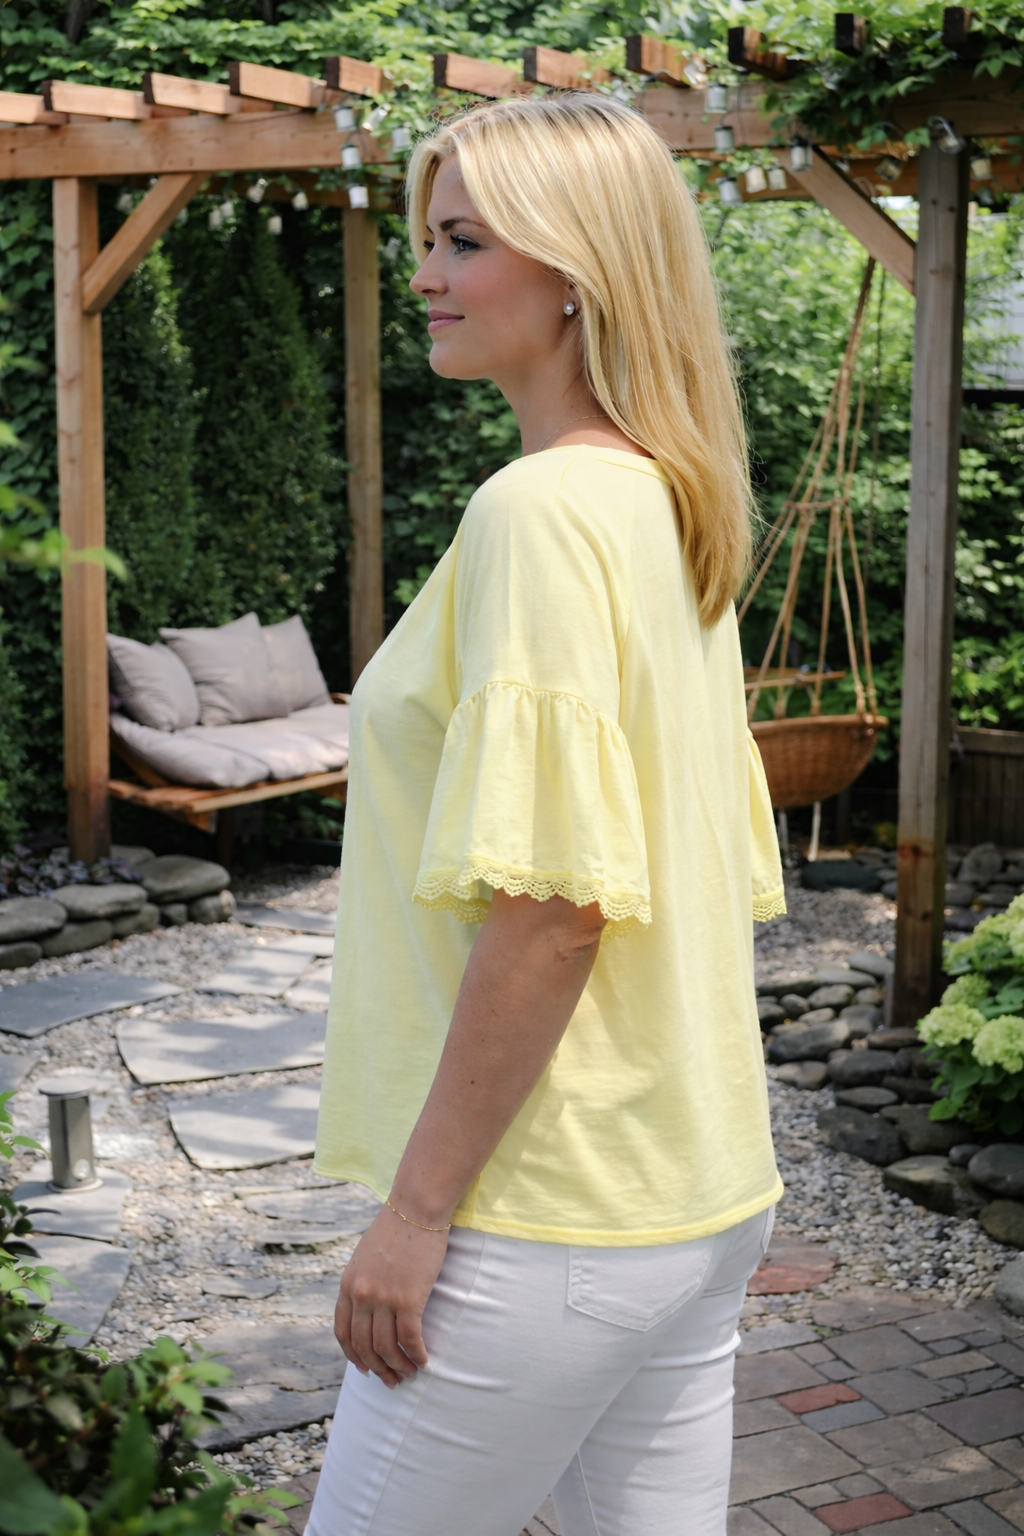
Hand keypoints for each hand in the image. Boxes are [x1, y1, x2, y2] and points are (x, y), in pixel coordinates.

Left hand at [334, 1207, 449, 1388]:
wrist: (416, 1208)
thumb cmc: (397, 1227)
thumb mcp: (366, 1255)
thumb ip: (362, 1281)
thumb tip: (369, 1307)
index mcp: (348, 1284)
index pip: (343, 1333)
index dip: (353, 1356)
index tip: (365, 1368)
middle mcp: (361, 1295)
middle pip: (364, 1346)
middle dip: (378, 1368)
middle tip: (392, 1380)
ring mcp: (383, 1299)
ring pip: (387, 1348)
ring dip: (399, 1366)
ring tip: (410, 1373)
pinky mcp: (408, 1299)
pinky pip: (410, 1339)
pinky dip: (417, 1355)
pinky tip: (425, 1360)